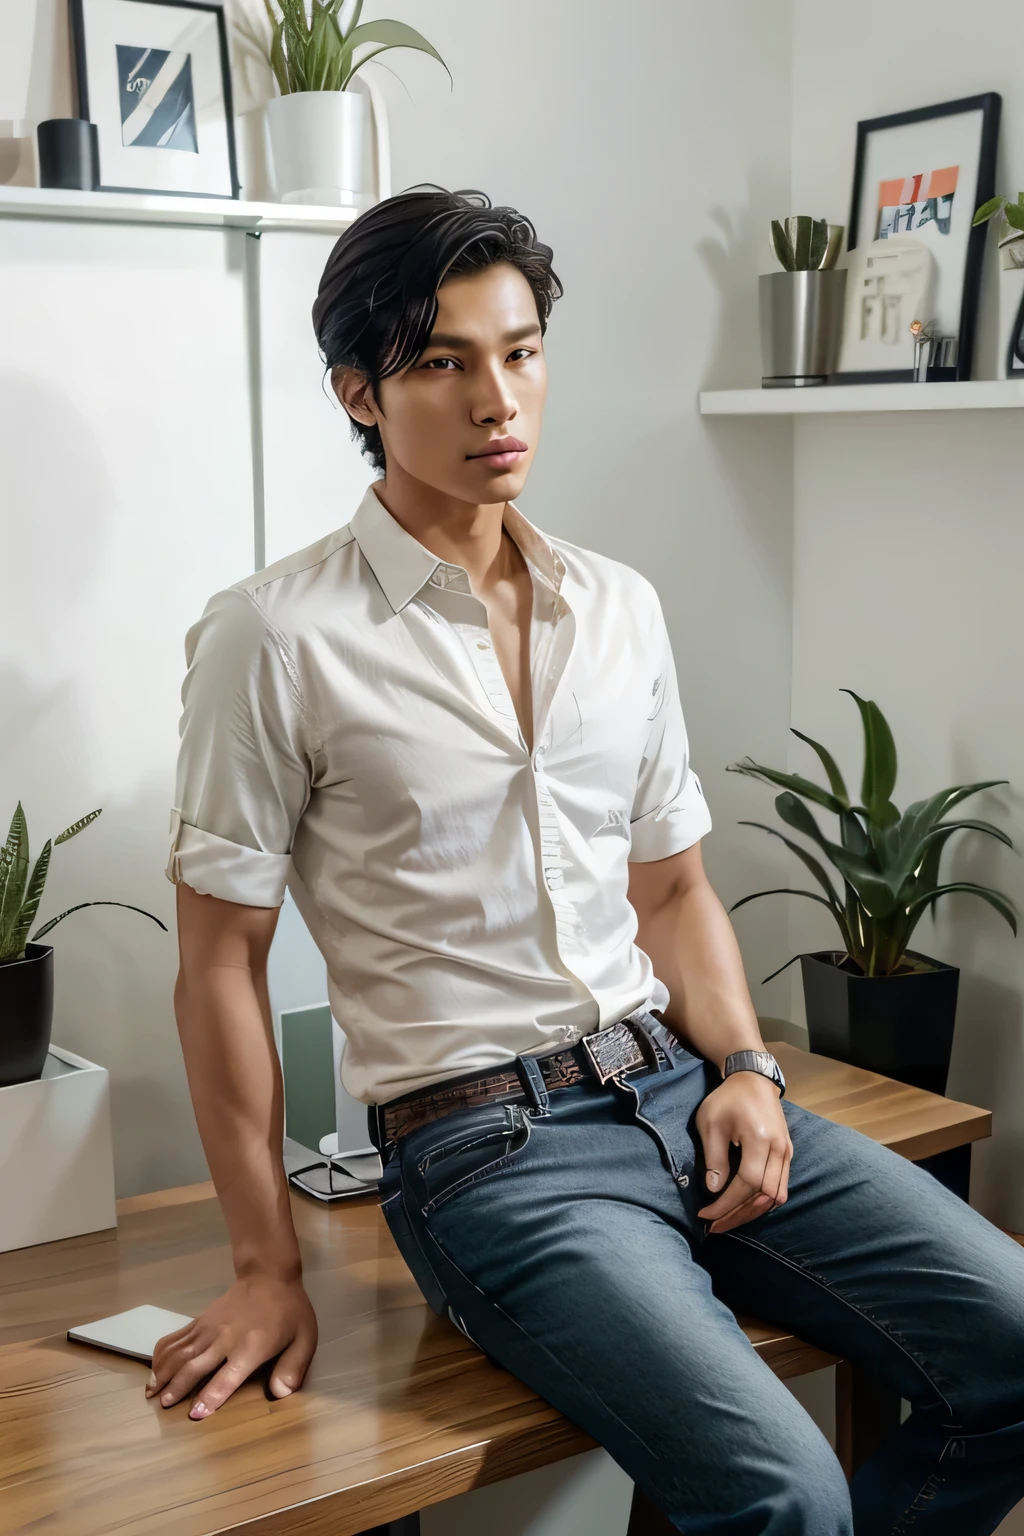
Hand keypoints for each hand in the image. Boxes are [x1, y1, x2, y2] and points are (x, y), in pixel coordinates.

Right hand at [145, 1273, 317, 1418]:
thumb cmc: (289, 1311)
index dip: (211, 1396)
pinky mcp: (200, 1320)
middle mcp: (225, 1338)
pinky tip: (153, 1368)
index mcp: (251, 1347)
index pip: (227, 1376)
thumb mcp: (304, 1338)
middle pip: (195, 1365)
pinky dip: (162, 1353)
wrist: (269, 1275)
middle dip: (178, 1386)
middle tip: (163, 1405)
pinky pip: (177, 1338)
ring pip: (181, 1352)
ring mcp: (209, 1328)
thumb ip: (293, 1368)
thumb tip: (281, 1394)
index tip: (195, 1414)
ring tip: (150, 1392)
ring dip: (164, 1372)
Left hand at [695, 1072, 792, 1234]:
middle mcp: (779, 1150)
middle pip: (764, 1196)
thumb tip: (714, 1192)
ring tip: (727, 1220)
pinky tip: (744, 1207)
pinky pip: (780, 1188)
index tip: (705, 1214)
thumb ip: (714, 1158)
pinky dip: (762, 1202)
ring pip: (776, 1197)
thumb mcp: (711, 1124)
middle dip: (738, 1215)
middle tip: (714, 1225)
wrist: (753, 1080)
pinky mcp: (788, 1154)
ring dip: (752, 1212)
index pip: (747, 1184)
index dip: (726, 1204)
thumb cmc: (728, 1099)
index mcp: (760, 1139)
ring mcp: (787, 1153)